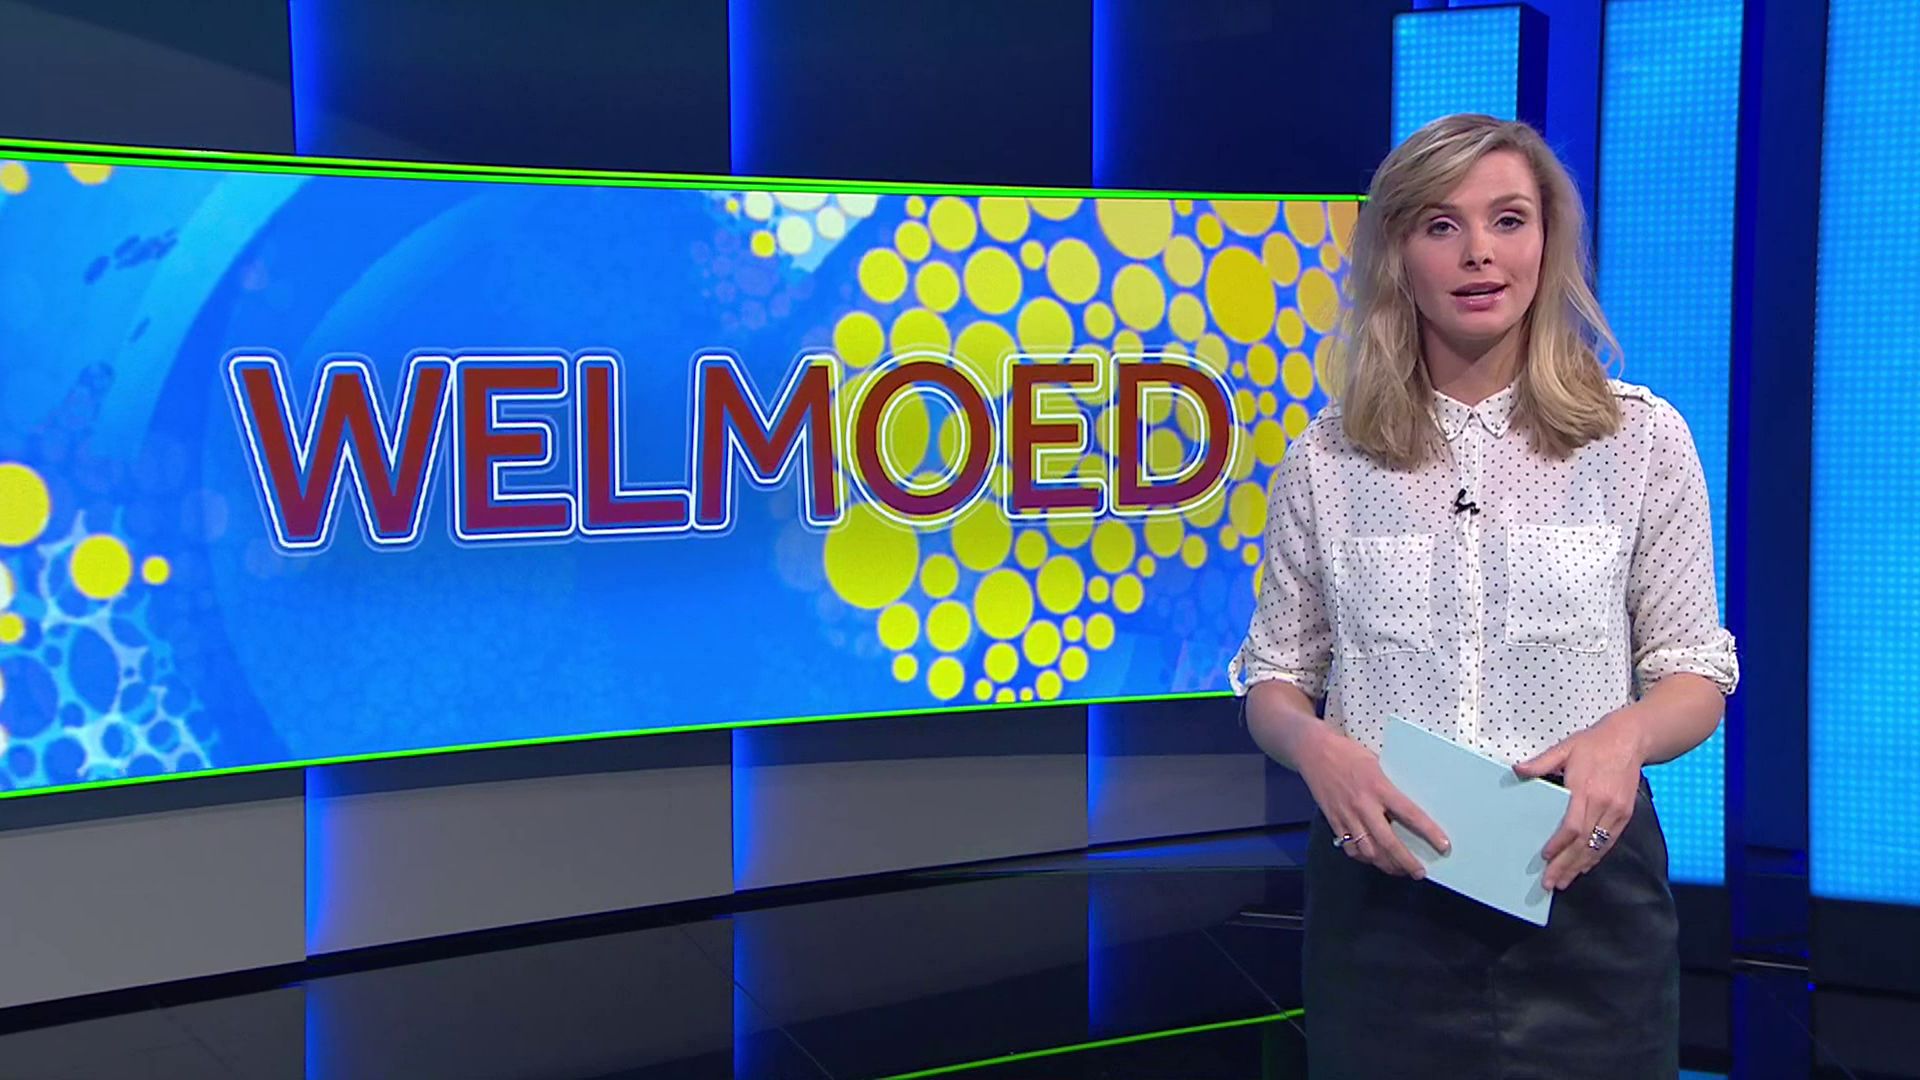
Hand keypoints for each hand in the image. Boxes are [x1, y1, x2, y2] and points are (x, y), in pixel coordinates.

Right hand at [1296, 725, 1450, 878]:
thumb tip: (1409, 806)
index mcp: (1379, 787)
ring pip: (1369, 851)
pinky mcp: (1334, 821)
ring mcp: (1347, 815)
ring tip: (1399, 869)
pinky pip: (1350, 847)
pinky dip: (1363, 857)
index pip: (1410, 814)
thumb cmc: (1348, 753)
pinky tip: (1373, 858)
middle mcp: (1364, 805)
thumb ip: (1391, 785)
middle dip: (1406, 861)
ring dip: (1386, 864)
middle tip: (1419, 872)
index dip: (1429, 833)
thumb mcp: (1377, 763)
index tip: (1443, 846)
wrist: (1314, 752)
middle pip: (1388, 842)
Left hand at [1514, 710, 1648, 890]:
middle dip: (1566, 865)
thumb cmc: (1596, 743)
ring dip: (1579, 866)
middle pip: (1583, 843)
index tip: (1546, 856)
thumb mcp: (1565, 748)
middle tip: (1550, 882)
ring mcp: (1617, 811)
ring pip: (1597, 846)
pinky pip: (1609, 842)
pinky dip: (1596, 857)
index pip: (1572, 826)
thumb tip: (1518, 770)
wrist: (1630, 739)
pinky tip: (1584, 867)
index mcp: (1586, 789)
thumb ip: (1541, 763)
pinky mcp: (1625, 815)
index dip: (1559, 845)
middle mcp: (1603, 804)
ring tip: (1564, 881)